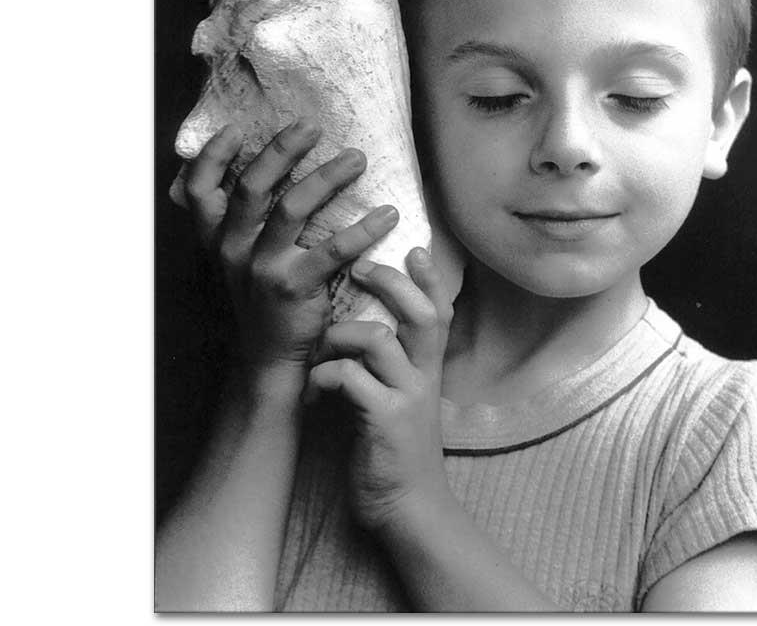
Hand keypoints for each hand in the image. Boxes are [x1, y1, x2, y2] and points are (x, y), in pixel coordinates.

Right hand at [173, 118, 400, 380]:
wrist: (269, 361)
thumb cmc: (262, 301)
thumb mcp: (238, 262)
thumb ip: (241, 224)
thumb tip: (258, 171)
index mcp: (217, 239)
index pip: (200, 190)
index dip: (212, 156)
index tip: (235, 129)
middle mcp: (233, 250)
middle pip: (252, 186)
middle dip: (282, 150)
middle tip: (311, 126)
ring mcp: (262, 269)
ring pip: (291, 208)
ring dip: (327, 177)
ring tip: (357, 159)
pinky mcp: (294, 288)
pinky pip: (333, 250)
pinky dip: (363, 228)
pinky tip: (388, 214)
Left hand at [303, 247, 453, 532]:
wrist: (408, 508)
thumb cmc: (395, 449)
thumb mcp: (403, 398)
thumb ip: (392, 365)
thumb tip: (362, 328)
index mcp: (427, 368)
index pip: (440, 311)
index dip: (430, 278)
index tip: (415, 246)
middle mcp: (424, 376)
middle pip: (421, 314)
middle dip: (392, 283)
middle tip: (362, 267)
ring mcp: (407, 397)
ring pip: (380, 339)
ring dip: (343, 334)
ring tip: (323, 344)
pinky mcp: (384, 421)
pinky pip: (351, 378)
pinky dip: (326, 374)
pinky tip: (316, 388)